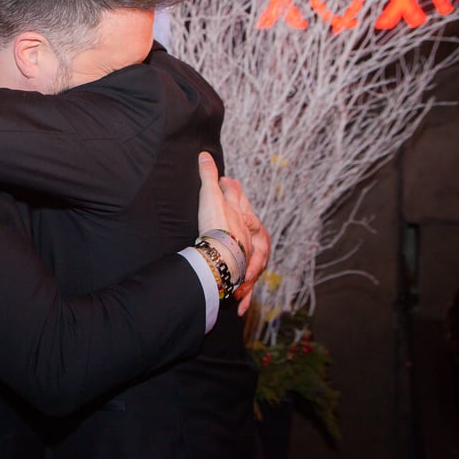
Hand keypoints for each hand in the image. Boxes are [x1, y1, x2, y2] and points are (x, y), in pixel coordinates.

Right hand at [197, 152, 270, 314]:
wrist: (223, 256)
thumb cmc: (217, 227)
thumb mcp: (210, 196)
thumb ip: (208, 175)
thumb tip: (204, 154)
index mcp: (240, 214)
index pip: (237, 198)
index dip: (232, 189)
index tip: (228, 183)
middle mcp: (248, 234)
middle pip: (251, 224)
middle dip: (248, 220)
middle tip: (244, 220)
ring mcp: (248, 254)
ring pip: (253, 256)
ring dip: (251, 263)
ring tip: (249, 268)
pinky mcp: (244, 275)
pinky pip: (246, 285)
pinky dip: (245, 295)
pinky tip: (242, 304)